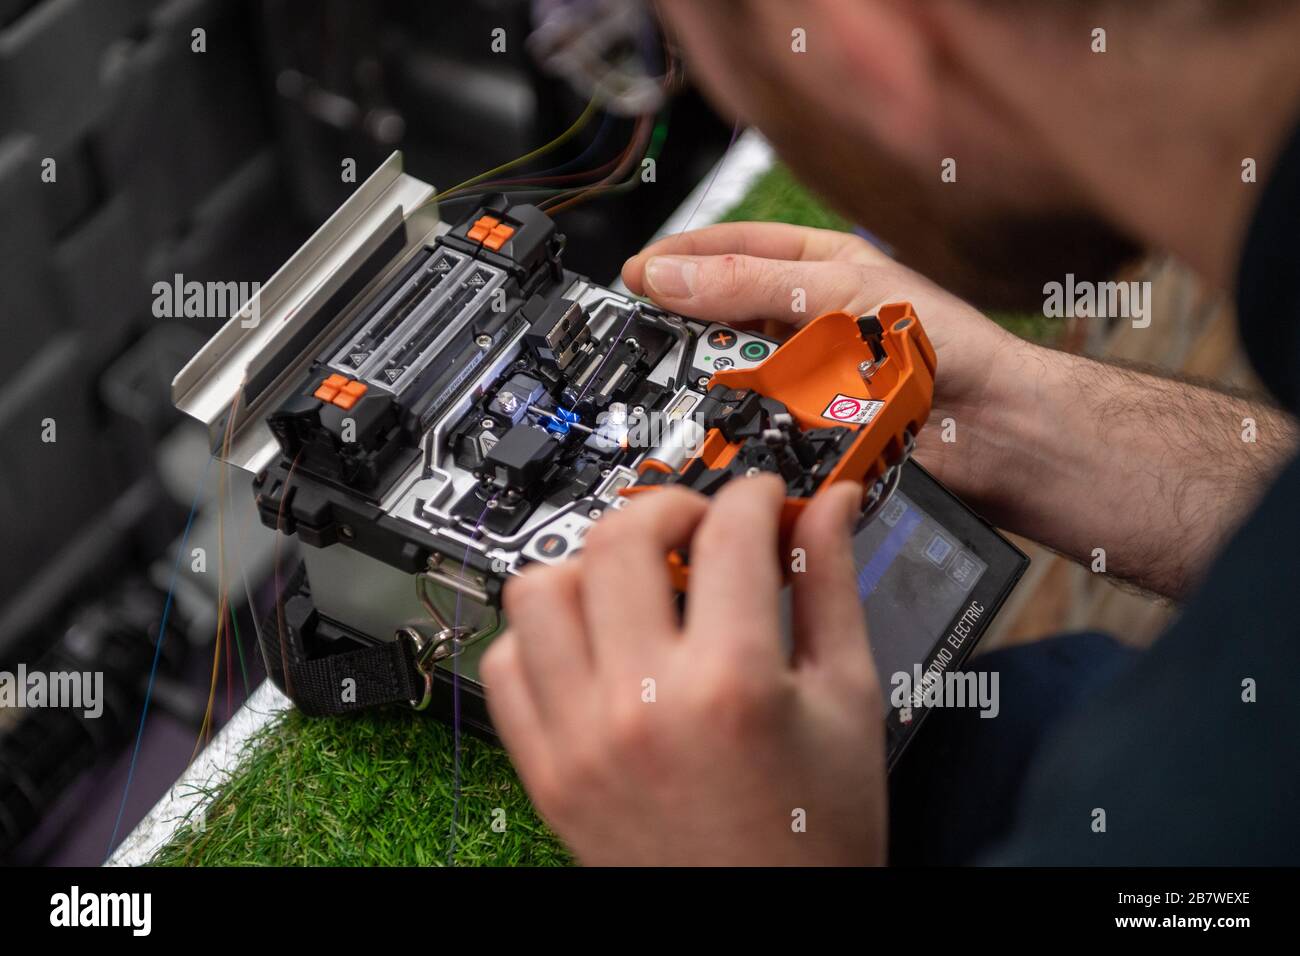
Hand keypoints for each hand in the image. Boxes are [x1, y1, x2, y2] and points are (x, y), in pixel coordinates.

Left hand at [481, 476, 886, 865]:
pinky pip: (504, 665)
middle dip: (672, 507)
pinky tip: (591, 642)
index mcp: (730, 685)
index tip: (764, 500)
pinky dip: (541, 635)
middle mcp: (640, 705)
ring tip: (637, 581)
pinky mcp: (545, 771)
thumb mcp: (847, 701)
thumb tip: (831, 508)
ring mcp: (579, 739)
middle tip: (701, 528)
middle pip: (621, 537)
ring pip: (542, 589)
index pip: (729, 531)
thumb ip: (831, 587)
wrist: (767, 929)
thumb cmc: (815, 837)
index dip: (757, 494)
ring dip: (591, 563)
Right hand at [622, 221, 1031, 502]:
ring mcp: (804, 374)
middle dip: (683, 322)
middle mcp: (805, 319)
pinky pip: (753, 421)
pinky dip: (734, 421)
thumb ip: (750, 286)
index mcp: (816, 268)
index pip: (729, 250)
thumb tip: (668, 276)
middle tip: (640, 333)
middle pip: (722, 313)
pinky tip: (717, 421)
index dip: (678, 260)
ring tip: (672, 379)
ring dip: (707, 377)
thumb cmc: (944, 347)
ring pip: (732, 371)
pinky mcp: (805, 427)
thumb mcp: (837, 295)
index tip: (631, 276)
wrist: (992, 430)